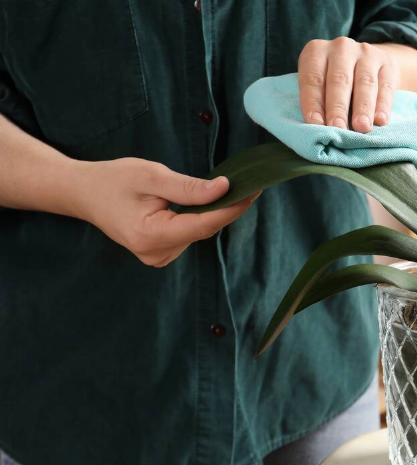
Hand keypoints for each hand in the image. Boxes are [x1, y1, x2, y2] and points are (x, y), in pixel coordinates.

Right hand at [75, 158, 256, 267]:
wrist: (84, 193)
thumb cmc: (114, 180)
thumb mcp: (151, 176)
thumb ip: (188, 187)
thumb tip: (224, 188)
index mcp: (151, 236)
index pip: (204, 225)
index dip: (232, 208)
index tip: (254, 191)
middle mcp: (156, 253)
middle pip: (203, 229)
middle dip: (225, 207)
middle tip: (247, 183)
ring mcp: (158, 257)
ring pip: (198, 232)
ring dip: (211, 212)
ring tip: (220, 189)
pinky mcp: (161, 253)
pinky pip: (189, 234)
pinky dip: (198, 218)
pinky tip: (199, 202)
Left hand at [297, 38, 416, 132]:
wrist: (366, 63)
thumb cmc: (333, 82)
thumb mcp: (319, 85)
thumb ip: (317, 102)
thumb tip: (318, 129)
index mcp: (316, 51)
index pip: (313, 79)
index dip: (313, 103)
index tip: (316, 125)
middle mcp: (340, 48)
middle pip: (339, 80)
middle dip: (338, 108)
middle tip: (338, 128)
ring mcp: (366, 53)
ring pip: (364, 83)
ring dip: (363, 108)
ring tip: (361, 127)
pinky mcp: (386, 63)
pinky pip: (385, 86)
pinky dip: (383, 105)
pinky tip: (381, 121)